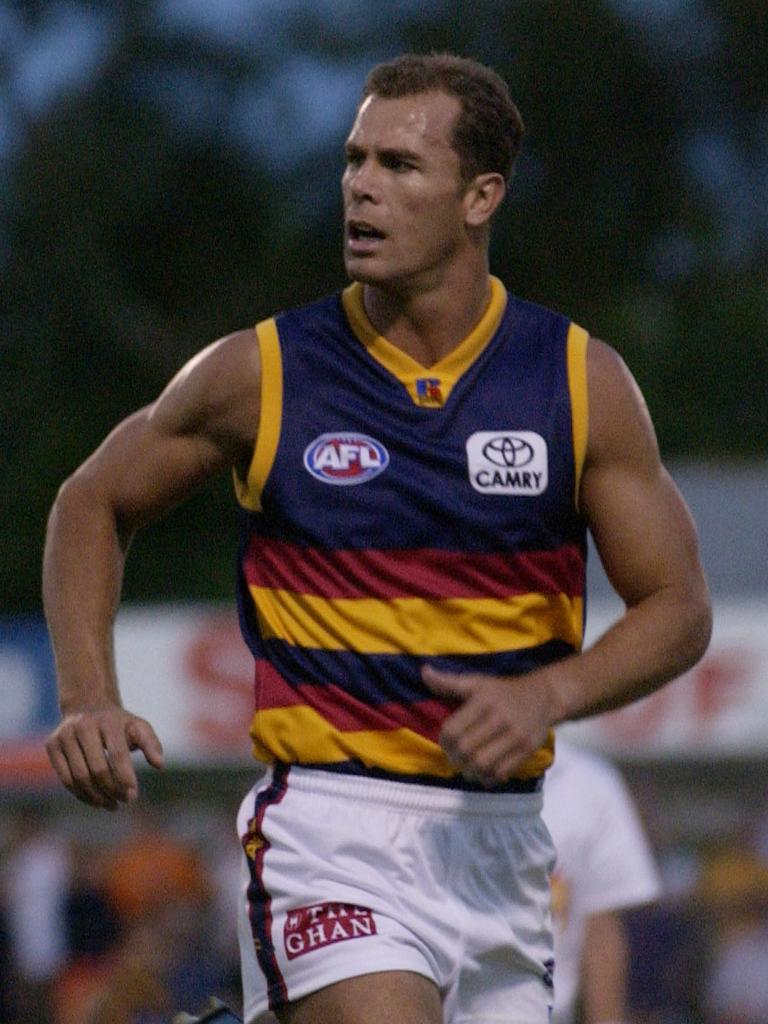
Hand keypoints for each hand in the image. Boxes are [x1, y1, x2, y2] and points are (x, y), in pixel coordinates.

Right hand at [46, 705, 163, 809]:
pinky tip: (95, 800)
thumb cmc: (119, 723)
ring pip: (79, 777)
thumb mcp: (138, 727)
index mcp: (109, 720)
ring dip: (96, 797)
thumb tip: (160, 764)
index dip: (125, 778)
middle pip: (97, 768)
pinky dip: (80, 794)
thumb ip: (151, 743)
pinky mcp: (52, 744)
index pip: (118, 754)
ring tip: (111, 805)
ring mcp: (65, 734)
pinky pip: (65, 778)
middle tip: (123, 802)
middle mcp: (84, 725)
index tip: (133, 797)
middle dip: (112, 790)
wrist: (88, 705)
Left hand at [421, 664, 553, 785]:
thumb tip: (424, 672)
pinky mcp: (528, 749)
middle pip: (466, 750)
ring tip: (467, 768)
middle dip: (455, 759)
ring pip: (483, 765)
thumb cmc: (502, 691)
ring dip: (469, 771)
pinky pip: (502, 773)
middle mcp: (501, 718)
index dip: (444, 742)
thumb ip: (448, 682)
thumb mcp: (476, 682)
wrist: (543, 696)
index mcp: (484, 701)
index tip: (445, 743)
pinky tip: (483, 773)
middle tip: (454, 758)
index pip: (453, 730)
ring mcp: (516, 735)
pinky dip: (488, 778)